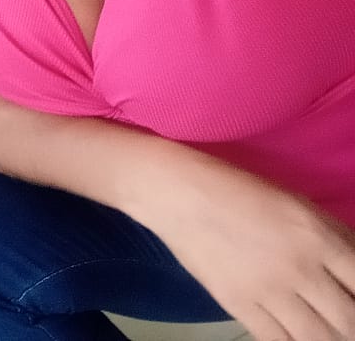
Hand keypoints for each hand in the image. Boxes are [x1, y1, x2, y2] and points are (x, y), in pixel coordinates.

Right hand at [140, 160, 354, 339]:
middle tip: (342, 323)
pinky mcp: (238, 304)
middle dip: (350, 327)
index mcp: (319, 237)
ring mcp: (268, 290)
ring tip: (322, 333)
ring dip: (326, 339)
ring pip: (317, 339)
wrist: (177, 193)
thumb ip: (333, 236)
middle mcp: (300, 268)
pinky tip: (293, 336)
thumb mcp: (295, 202)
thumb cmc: (238, 190)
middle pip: (349, 321)